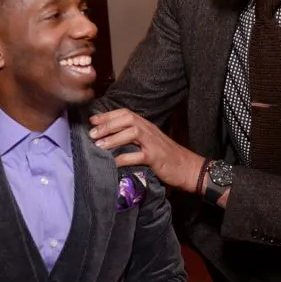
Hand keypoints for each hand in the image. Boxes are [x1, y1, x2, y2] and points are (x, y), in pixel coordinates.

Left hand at [89, 109, 203, 193]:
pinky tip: (113, 162)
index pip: (126, 113)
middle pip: (127, 119)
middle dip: (107, 124)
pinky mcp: (156, 157)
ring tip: (98, 145)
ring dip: (113, 138)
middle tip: (92, 134)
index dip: (108, 115)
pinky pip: (138, 155)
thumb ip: (134, 139)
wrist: (189, 168)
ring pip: (132, 132)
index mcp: (147, 126)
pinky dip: (124, 158)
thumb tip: (111, 139)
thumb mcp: (150, 143)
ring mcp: (153, 143)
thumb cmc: (167, 157)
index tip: (92, 120)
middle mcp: (150, 130)